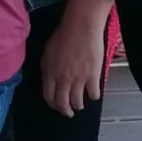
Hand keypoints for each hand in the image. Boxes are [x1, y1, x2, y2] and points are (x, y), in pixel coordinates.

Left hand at [42, 0, 110, 116]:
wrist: (80, 28)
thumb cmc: (63, 35)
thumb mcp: (47, 52)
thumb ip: (48, 68)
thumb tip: (50, 79)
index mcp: (49, 73)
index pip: (48, 96)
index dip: (53, 104)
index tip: (56, 105)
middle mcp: (62, 80)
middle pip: (63, 103)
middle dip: (66, 111)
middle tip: (69, 113)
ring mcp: (78, 80)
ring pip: (78, 102)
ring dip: (79, 105)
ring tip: (80, 104)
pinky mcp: (93, 77)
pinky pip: (93, 94)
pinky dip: (93, 96)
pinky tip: (93, 94)